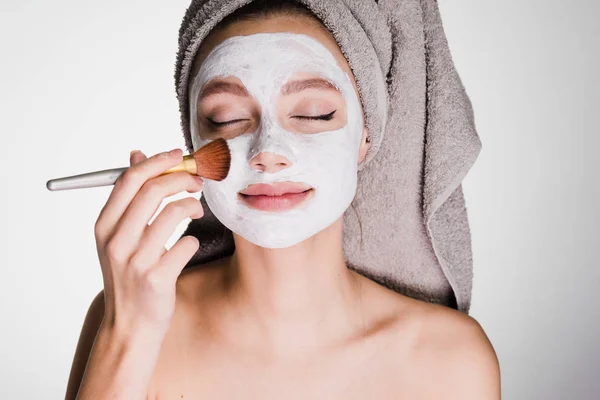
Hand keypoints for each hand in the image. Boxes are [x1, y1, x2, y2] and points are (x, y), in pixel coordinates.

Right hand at [93, 148, 203, 334]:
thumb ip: (129, 198)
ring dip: (192, 205)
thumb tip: (136, 154)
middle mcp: (116, 241)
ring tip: (196, 209)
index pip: (129, 180)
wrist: (130, 326)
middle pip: (153, 190)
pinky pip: (187, 244)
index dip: (158, 161)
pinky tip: (189, 247)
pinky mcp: (157, 278)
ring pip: (173, 213)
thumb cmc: (129, 276)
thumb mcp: (119, 237)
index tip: (179, 155)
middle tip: (198, 180)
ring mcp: (135, 261)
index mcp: (104, 227)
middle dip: (181, 178)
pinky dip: (194, 240)